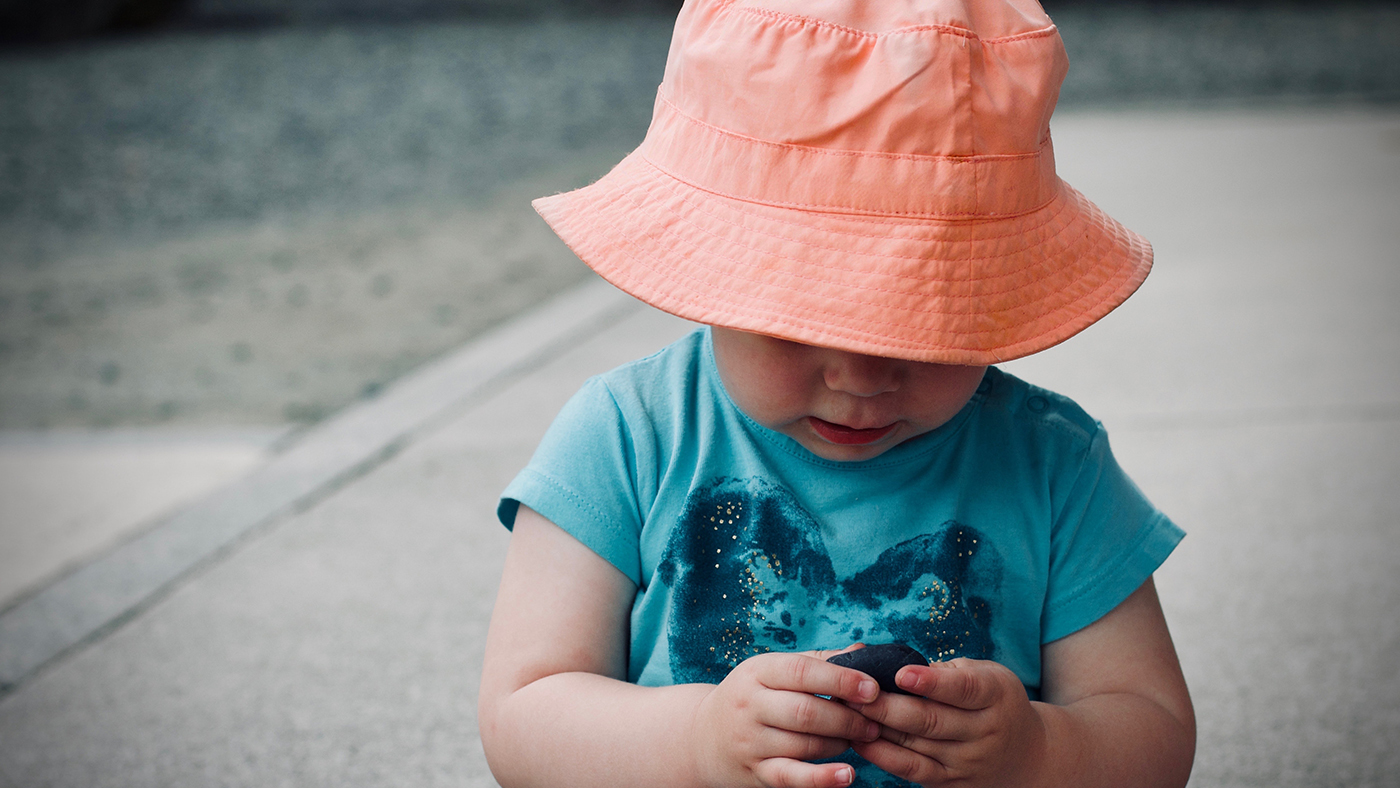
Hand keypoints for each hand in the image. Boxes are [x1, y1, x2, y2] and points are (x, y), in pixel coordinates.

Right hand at [689, 650, 883, 787]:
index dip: (841, 680)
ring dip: (840, 743)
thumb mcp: (774, 671)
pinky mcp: (755, 771)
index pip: (802, 672)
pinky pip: (791, 777)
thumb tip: (863, 652)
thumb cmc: (753, 696)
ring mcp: (749, 741)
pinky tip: (846, 775)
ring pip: (804, 745)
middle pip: (805, 712)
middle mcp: (749, 705)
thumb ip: (819, 661)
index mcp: (757, 672)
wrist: (703, 736)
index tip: (872, 688)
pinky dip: (821, 778)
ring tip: (858, 738)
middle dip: (847, 718)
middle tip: (874, 722)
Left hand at [849, 658, 1047, 787]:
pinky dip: (883, 756)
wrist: (1028, 755)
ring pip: (916, 747)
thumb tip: (896, 664)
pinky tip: (860, 739)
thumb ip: (948, 671)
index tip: (899, 673)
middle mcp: (984, 732)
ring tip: (848, 712)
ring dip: (878, 729)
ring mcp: (968, 762)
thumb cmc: (996, 701)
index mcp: (995, 695)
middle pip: (931, 721)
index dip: (931, 682)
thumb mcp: (987, 675)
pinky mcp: (951, 783)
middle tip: (853, 691)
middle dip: (887, 706)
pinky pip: (912, 771)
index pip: (963, 689)